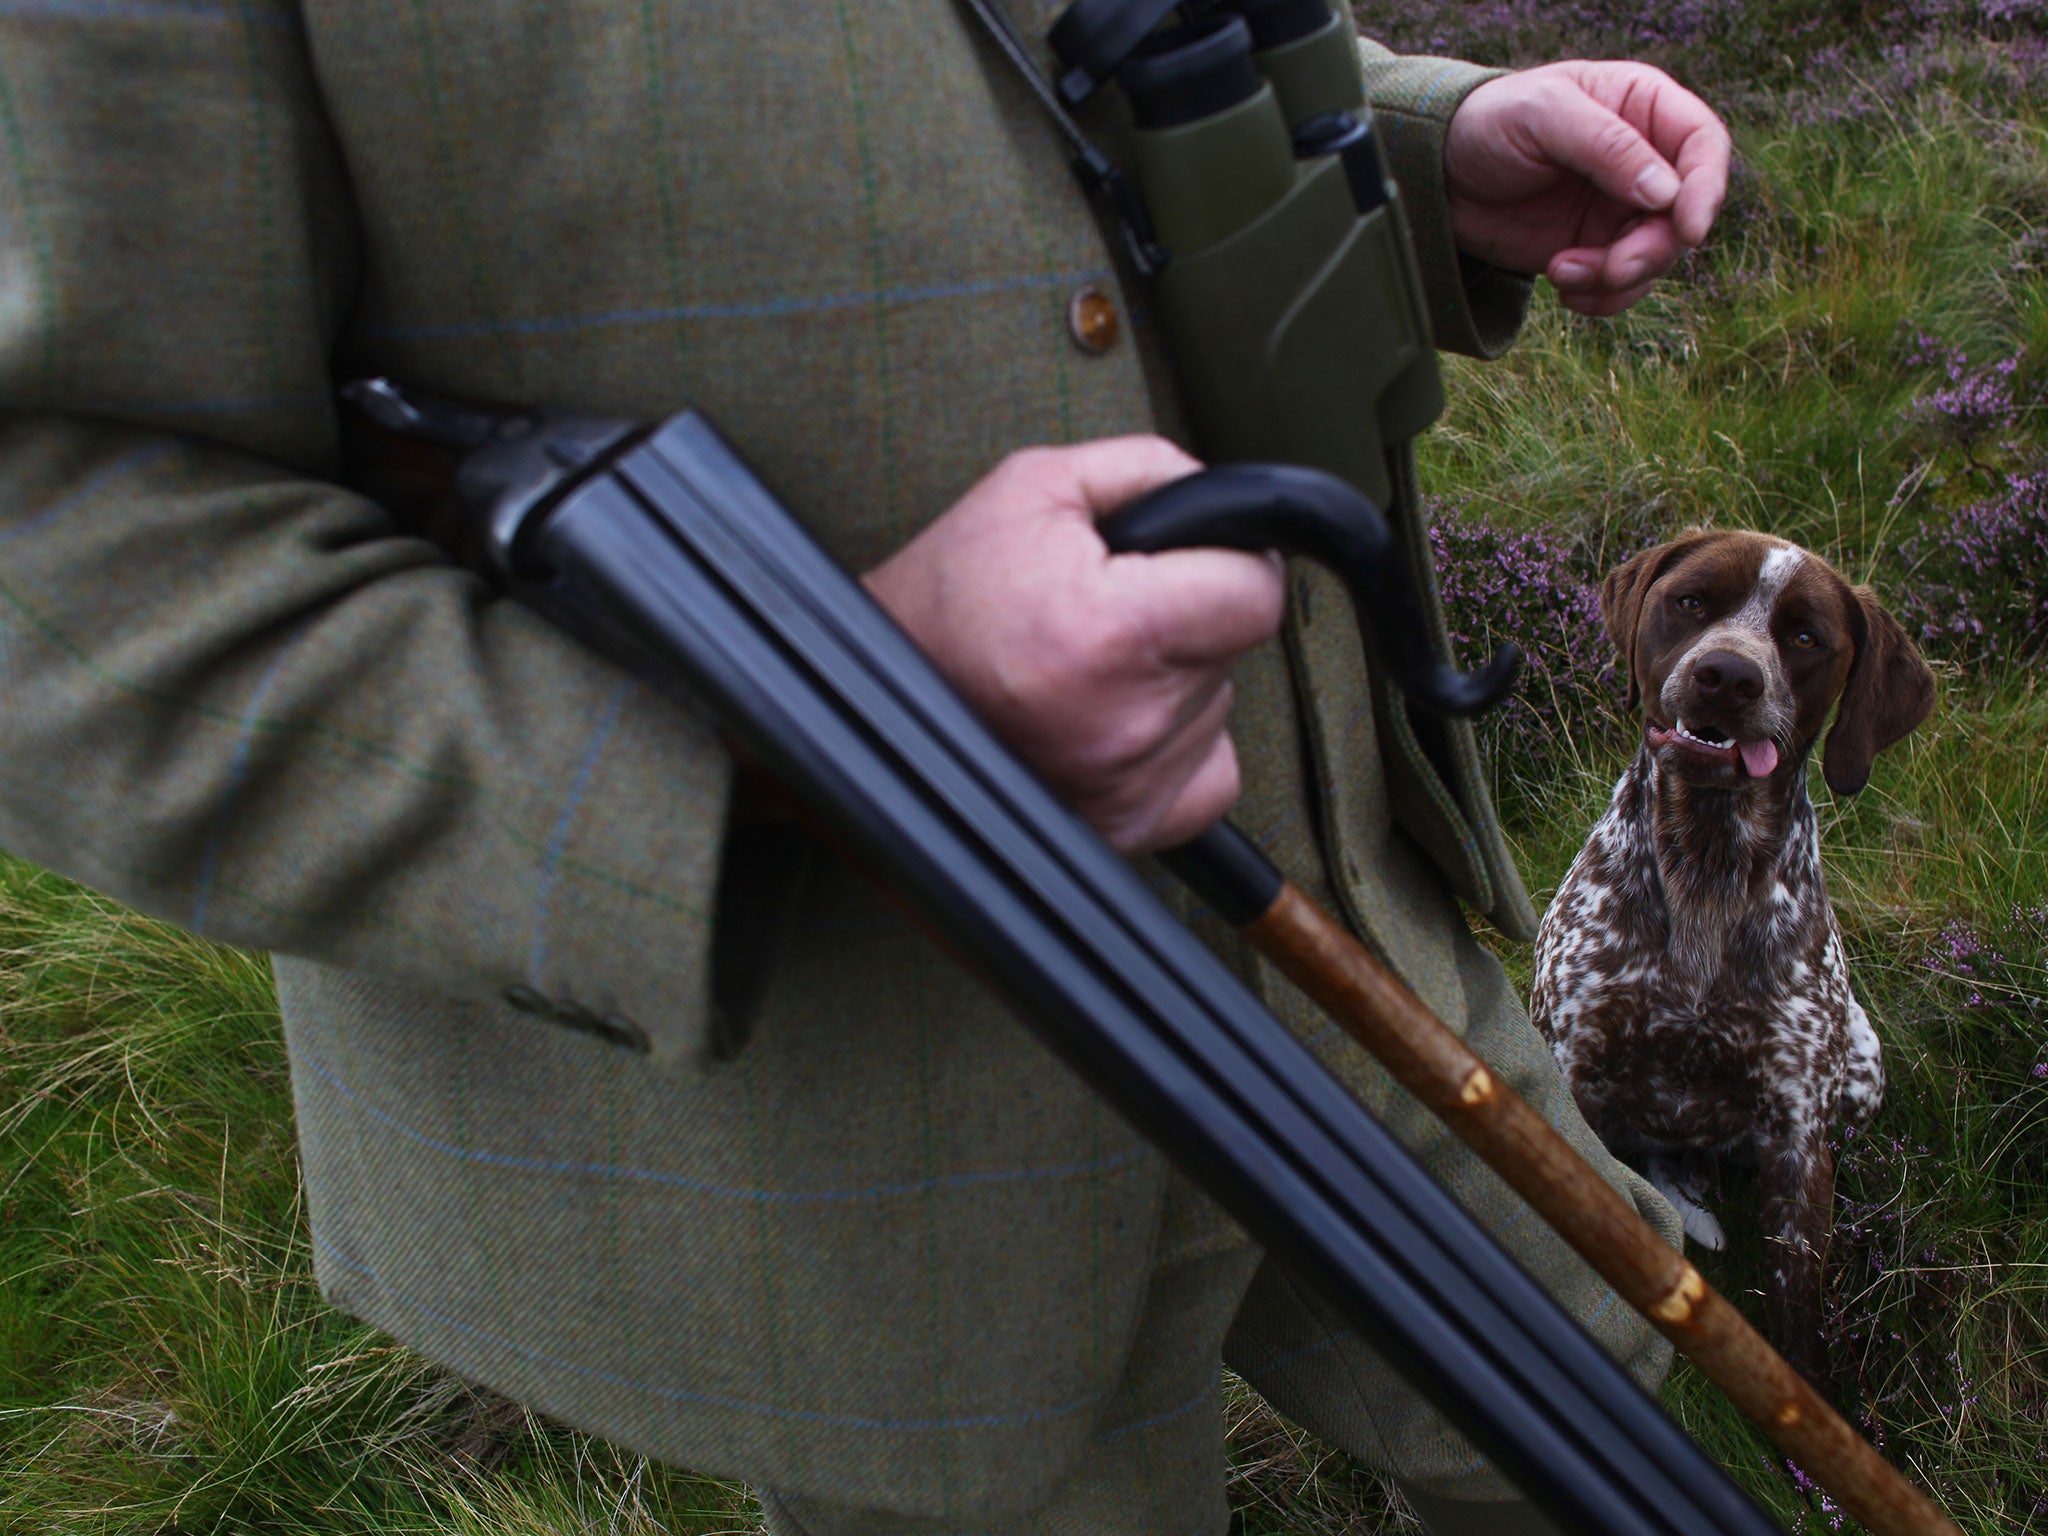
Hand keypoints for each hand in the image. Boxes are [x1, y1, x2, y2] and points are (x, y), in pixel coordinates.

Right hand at [863, 438, 1285, 853]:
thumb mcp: (1034, 487)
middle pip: (1233, 650)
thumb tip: (1224, 496)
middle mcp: (1127, 721)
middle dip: (1188, 617)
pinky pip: (1209, 775)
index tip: (1188, 563)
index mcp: (1114, 630)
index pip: (1256, 595)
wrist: (880, 698)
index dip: (1229, 564)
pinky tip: (1116, 716)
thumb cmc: (948, 596)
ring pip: (1216, 707)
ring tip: (1091, 665)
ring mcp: (1128, 785)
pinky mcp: (1127, 828)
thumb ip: (1147, 470)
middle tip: (1109, 610)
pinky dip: (1178, 745)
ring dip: (1174, 680)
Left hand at [1445, 61, 1731, 316]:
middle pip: (1684, 215)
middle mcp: (1644, 160)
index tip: (1687, 228)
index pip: (1703, 145)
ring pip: (1655, 257)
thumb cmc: (1491, 122)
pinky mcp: (1594, 248)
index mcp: (1644, 108)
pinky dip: (1600, 297)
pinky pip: (1621, 285)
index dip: (1706, 188)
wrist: (1439, 173)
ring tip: (1561, 271)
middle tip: (1610, 269)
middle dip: (1651, 250)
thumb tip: (1666, 193)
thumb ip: (1608, 146)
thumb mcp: (1546, 115)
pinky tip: (1561, 287)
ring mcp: (1620, 208)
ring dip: (1617, 278)